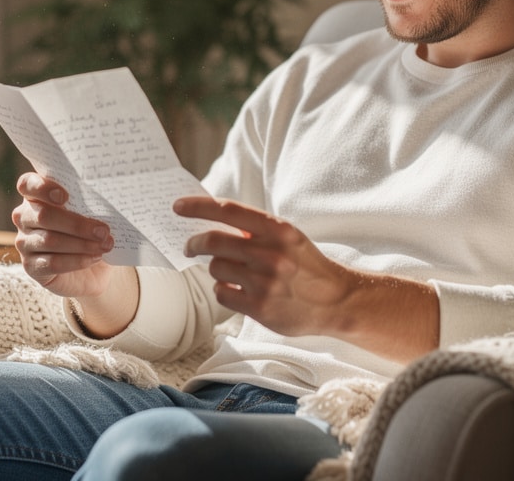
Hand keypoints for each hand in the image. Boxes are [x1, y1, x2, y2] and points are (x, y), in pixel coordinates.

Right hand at [12, 172, 118, 297]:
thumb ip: (90, 203)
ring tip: (104, 246)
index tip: (65, 196)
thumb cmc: (90, 232)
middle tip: (103, 231)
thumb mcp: (92, 214)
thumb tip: (106, 198)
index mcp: (36, 196)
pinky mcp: (30, 266)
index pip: (27, 184)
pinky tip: (94, 258)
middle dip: (77, 224)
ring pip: (49, 240)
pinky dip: (76, 261)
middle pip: (43, 215)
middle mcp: (24, 217)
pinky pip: (51, 263)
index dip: (42, 188)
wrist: (91, 269)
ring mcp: (24, 243)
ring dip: (81, 243)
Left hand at [178, 196, 354, 337]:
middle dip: (194, 243)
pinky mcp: (260, 307)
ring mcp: (265, 282)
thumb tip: (211, 221)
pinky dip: (224, 290)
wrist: (336, 300)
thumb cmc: (306, 265)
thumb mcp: (287, 237)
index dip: (198, 206)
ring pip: (215, 269)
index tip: (178, 207)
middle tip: (189, 247)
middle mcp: (271, 253)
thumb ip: (255, 229)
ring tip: (232, 273)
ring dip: (216, 270)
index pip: (228, 210)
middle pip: (213, 241)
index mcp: (278, 229)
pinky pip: (222, 294)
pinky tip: (239, 291)